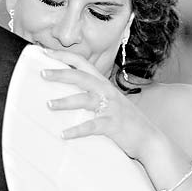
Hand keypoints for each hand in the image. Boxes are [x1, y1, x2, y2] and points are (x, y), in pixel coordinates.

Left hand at [41, 49, 163, 161]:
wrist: (149, 138)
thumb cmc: (125, 121)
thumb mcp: (109, 102)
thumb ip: (92, 95)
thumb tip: (67, 93)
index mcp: (104, 84)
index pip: (82, 63)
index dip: (64, 56)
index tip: (45, 52)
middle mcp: (107, 92)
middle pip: (81, 77)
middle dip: (61, 73)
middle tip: (42, 72)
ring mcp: (111, 108)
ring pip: (86, 99)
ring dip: (66, 101)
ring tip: (49, 104)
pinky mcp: (113, 125)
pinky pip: (92, 126)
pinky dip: (77, 130)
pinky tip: (63, 134)